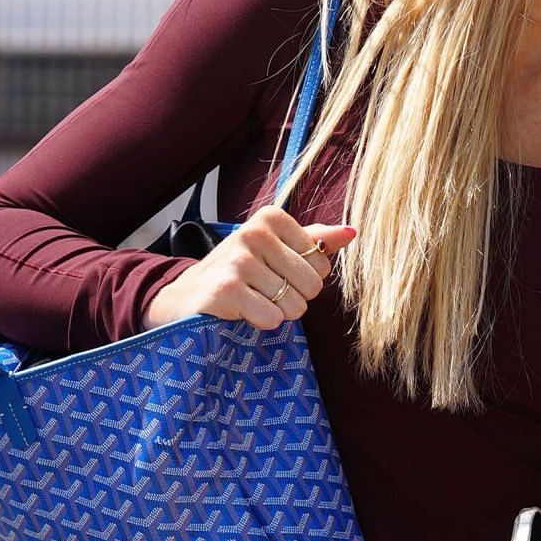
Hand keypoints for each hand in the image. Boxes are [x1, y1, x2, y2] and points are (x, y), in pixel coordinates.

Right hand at [143, 205, 356, 331]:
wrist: (188, 295)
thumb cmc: (240, 272)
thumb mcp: (276, 250)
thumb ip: (315, 241)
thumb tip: (351, 232)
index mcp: (271, 218)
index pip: (322, 263)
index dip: (304, 278)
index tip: (276, 273)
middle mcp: (254, 232)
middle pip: (311, 285)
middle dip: (293, 298)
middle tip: (264, 291)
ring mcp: (238, 261)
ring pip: (294, 305)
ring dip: (276, 312)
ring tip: (251, 300)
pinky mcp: (227, 290)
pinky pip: (272, 318)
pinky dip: (261, 322)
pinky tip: (241, 311)